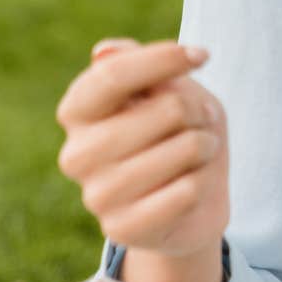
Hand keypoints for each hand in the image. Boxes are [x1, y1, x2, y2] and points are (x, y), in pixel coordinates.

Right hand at [55, 39, 229, 279]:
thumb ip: (140, 65)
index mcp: (77, 111)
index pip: (114, 72)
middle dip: (198, 110)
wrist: (191, 200)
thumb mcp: (168, 87)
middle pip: (167, 108)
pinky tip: (186, 189)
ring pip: (186, 147)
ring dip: (205, 147)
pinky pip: (189, 190)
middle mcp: (76, 154)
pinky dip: (203, 184)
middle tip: (195, 124)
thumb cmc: (176, 131)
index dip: (166, 58)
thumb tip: (104, 51)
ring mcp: (96, 195)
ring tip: (192, 156)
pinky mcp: (120, 230)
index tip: (202, 56)